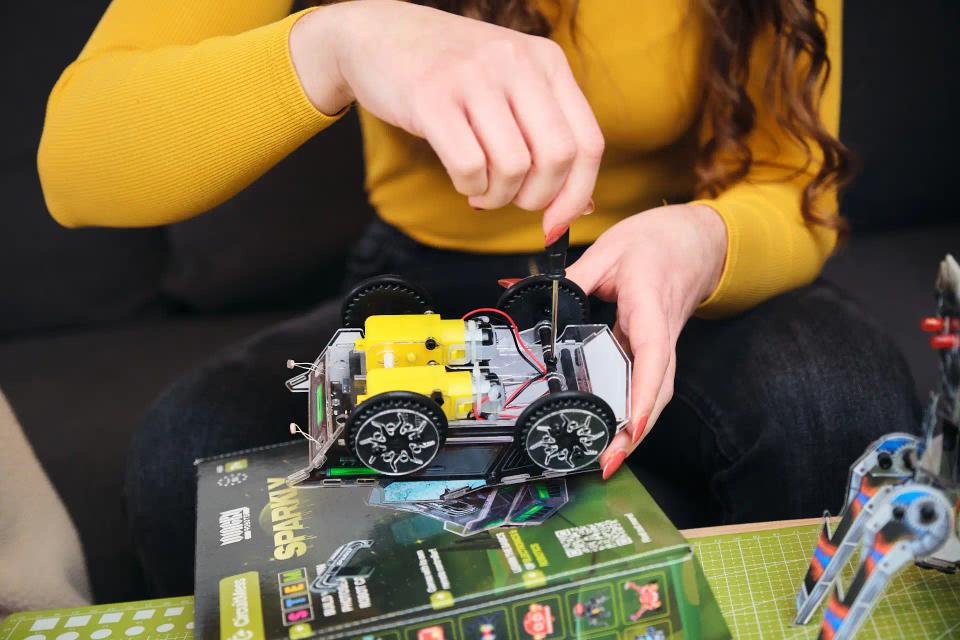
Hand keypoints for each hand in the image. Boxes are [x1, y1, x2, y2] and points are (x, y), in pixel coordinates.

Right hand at [290, 0, 602, 235]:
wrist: (379, 34)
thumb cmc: (451, 73)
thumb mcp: (510, 88)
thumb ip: (546, 136)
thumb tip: (580, 206)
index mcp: (547, 62)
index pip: (588, 143)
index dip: (577, 195)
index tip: (556, 222)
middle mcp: (517, 63)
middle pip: (557, 159)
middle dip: (536, 198)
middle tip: (511, 199)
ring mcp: (474, 76)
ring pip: (513, 167)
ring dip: (497, 196)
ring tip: (480, 188)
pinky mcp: (431, 96)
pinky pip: (468, 165)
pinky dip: (468, 186)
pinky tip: (461, 178)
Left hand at [565, 204, 727, 478]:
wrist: (696, 240)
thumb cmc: (656, 242)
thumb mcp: (609, 249)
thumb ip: (573, 277)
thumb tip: (527, 293)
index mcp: (649, 303)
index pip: (652, 353)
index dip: (642, 393)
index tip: (632, 425)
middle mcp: (661, 331)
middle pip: (658, 388)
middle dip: (637, 429)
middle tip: (609, 461)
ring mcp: (662, 344)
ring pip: (656, 392)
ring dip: (636, 429)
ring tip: (608, 458)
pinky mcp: (656, 350)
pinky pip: (649, 385)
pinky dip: (634, 412)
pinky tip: (613, 431)